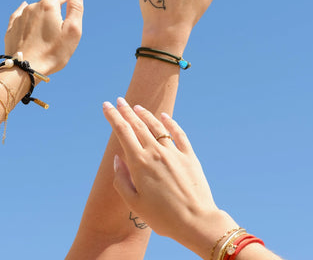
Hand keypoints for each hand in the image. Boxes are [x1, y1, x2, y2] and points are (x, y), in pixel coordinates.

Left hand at [4, 0, 83, 75]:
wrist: (26, 68)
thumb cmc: (53, 52)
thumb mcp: (73, 32)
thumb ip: (76, 9)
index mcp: (49, 7)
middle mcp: (32, 8)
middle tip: (67, 1)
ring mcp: (21, 17)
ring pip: (36, 8)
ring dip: (46, 10)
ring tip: (52, 19)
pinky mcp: (13, 27)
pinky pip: (22, 14)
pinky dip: (29, 13)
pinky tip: (27, 10)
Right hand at [102, 98, 236, 253]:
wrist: (196, 222)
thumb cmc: (162, 217)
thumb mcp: (134, 203)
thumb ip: (121, 179)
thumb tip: (117, 159)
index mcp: (139, 163)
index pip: (122, 132)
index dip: (113, 116)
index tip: (106, 105)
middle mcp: (156, 153)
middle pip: (138, 125)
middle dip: (126, 110)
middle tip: (119, 100)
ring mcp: (174, 152)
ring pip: (157, 126)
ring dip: (145, 114)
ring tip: (137, 107)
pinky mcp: (189, 156)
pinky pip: (179, 134)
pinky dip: (171, 123)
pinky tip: (165, 116)